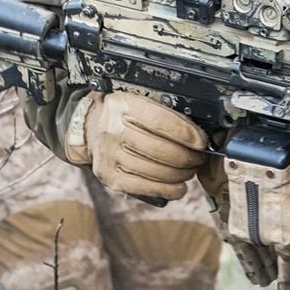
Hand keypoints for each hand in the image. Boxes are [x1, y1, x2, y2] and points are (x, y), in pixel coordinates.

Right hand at [84, 92, 207, 200]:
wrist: (88, 128)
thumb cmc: (121, 114)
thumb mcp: (137, 100)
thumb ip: (164, 112)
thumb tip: (195, 132)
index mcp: (123, 106)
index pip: (161, 122)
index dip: (187, 134)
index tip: (201, 142)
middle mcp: (113, 131)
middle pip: (161, 150)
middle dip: (188, 157)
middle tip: (198, 157)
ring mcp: (110, 156)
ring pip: (157, 171)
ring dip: (181, 174)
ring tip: (189, 169)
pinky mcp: (110, 177)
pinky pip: (146, 187)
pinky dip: (169, 189)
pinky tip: (179, 186)